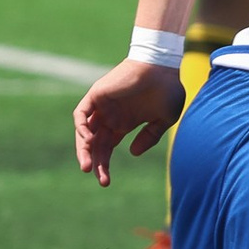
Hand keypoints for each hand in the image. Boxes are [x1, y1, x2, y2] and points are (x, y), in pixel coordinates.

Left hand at [73, 60, 185, 187]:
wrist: (162, 66)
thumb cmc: (167, 89)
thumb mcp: (164, 119)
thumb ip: (150, 137)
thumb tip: (132, 153)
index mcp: (124, 123)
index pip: (107, 148)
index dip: (104, 165)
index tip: (105, 182)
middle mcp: (111, 116)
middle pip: (95, 144)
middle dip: (95, 163)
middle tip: (99, 179)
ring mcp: (102, 106)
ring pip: (85, 132)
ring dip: (84, 149)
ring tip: (88, 166)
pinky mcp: (96, 95)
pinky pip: (81, 114)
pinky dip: (80, 128)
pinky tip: (87, 141)